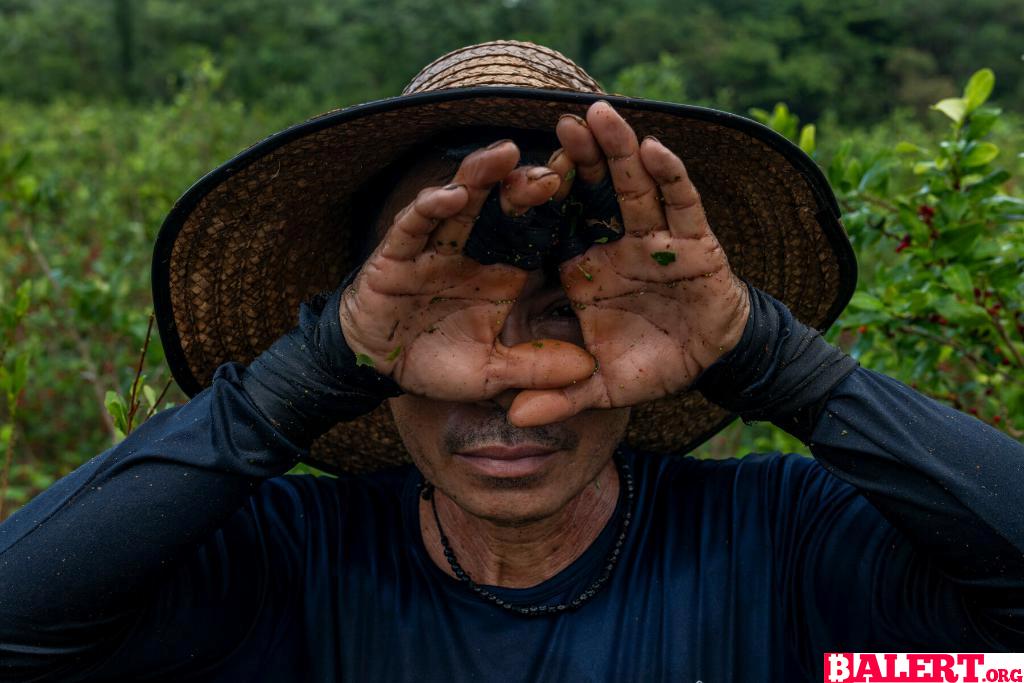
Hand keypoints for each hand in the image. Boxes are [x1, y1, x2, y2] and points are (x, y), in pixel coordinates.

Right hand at [339, 141, 595, 400]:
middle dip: (528, 184)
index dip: (562, 209)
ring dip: (482, 177)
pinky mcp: (397, 252)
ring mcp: (434, 247)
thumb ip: (535, 369)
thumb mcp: (492, 373)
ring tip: (507, 155)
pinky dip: (431, 209)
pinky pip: (414, 225)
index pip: (537, 231)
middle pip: (504, 207)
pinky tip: (451, 195)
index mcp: (503, 271)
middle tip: (559, 166)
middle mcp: (472, 250)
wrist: (378, 366)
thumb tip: (588, 370)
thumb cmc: (439, 362)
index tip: (593, 186)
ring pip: (462, 202)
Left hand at [509, 101, 750, 426]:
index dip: (536, 204)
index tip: (507, 180)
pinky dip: (670, 177)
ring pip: (634, 186)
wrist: (709, 361)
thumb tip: (514, 421)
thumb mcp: (601, 385)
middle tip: (556, 121)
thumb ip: (559, 396)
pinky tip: (654, 149)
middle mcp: (616, 244)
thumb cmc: (650, 363)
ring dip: (618, 150)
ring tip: (599, 114)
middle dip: (577, 157)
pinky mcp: (694, 241)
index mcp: (586, 269)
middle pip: (592, 191)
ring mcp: (654, 238)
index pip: (556, 228)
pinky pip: (681, 204)